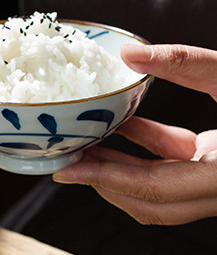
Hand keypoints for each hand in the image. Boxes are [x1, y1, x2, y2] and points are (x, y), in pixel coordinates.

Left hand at [52, 43, 216, 224]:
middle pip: (150, 202)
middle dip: (105, 183)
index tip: (66, 169)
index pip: (155, 189)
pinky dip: (147, 153)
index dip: (106, 179)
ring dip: (121, 172)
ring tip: (85, 145)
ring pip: (160, 194)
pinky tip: (123, 125)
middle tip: (65, 161)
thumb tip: (129, 51)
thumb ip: (188, 63)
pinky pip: (176, 169)